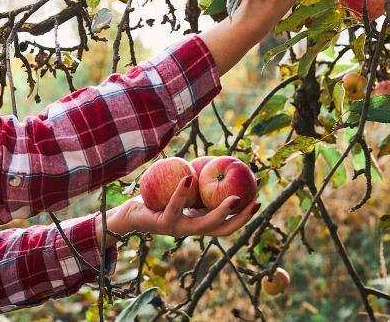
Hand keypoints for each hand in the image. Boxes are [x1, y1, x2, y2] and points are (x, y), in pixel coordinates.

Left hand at [95, 176, 259, 243]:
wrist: (130, 213)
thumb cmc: (157, 197)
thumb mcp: (181, 188)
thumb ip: (197, 180)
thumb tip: (216, 160)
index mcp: (199, 221)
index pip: (228, 222)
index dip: (245, 214)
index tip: (259, 197)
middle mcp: (192, 229)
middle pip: (223, 229)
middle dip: (241, 219)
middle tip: (254, 201)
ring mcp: (179, 229)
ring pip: (204, 224)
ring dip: (220, 213)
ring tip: (233, 198)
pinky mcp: (163, 223)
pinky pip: (175, 206)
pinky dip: (182, 192)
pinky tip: (189, 177)